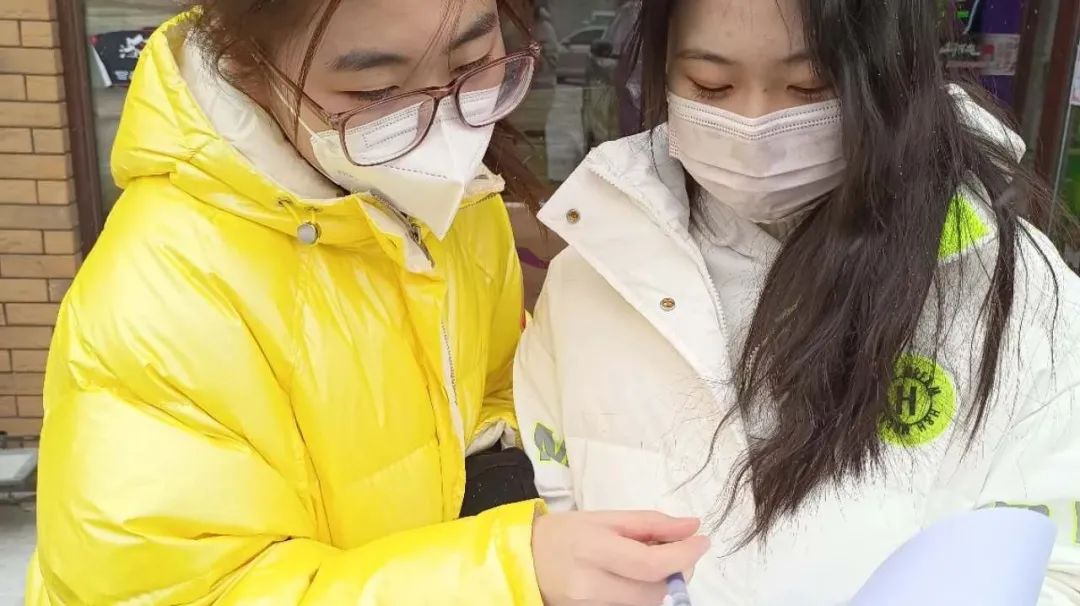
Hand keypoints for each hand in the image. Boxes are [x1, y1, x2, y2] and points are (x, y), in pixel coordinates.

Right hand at [532, 511, 708, 605]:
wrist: (524, 560)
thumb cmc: (565, 533)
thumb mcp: (605, 518)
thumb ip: (651, 523)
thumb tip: (692, 526)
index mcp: (593, 550)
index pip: (650, 563)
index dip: (684, 555)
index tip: (702, 540)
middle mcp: (591, 586)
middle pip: (655, 592)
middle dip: (678, 572)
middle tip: (680, 551)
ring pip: (647, 604)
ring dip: (662, 584)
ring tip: (654, 562)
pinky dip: (644, 594)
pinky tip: (638, 578)